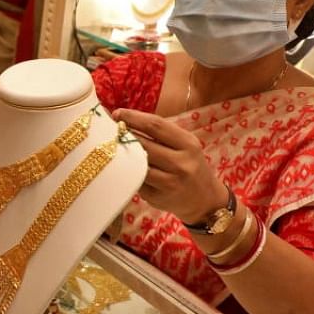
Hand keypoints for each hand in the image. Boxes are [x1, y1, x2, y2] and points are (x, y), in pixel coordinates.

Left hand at [113, 108, 228, 223]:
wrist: (205, 199)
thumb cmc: (188, 165)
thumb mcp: (184, 145)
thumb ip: (161, 133)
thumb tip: (126, 119)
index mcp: (188, 144)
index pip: (155, 125)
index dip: (133, 117)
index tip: (117, 113)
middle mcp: (181, 163)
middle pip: (143, 144)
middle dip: (123, 135)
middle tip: (109, 130)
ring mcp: (170, 182)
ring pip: (137, 164)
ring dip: (123, 155)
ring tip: (113, 148)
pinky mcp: (158, 197)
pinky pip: (136, 181)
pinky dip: (128, 173)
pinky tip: (125, 168)